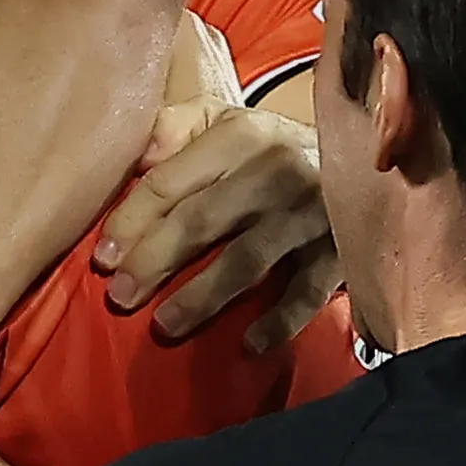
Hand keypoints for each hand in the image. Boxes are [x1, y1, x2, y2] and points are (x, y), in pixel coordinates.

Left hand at [94, 89, 334, 348]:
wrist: (362, 160)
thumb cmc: (268, 149)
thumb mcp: (222, 121)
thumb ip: (173, 130)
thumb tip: (128, 156)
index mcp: (240, 135)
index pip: (170, 181)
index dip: (132, 221)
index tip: (103, 258)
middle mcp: (275, 171)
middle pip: (201, 220)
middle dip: (155, 261)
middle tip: (121, 297)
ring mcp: (310, 214)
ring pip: (246, 259)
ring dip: (202, 296)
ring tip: (165, 325)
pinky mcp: (339, 252)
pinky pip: (305, 293)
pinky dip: (278, 322)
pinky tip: (247, 345)